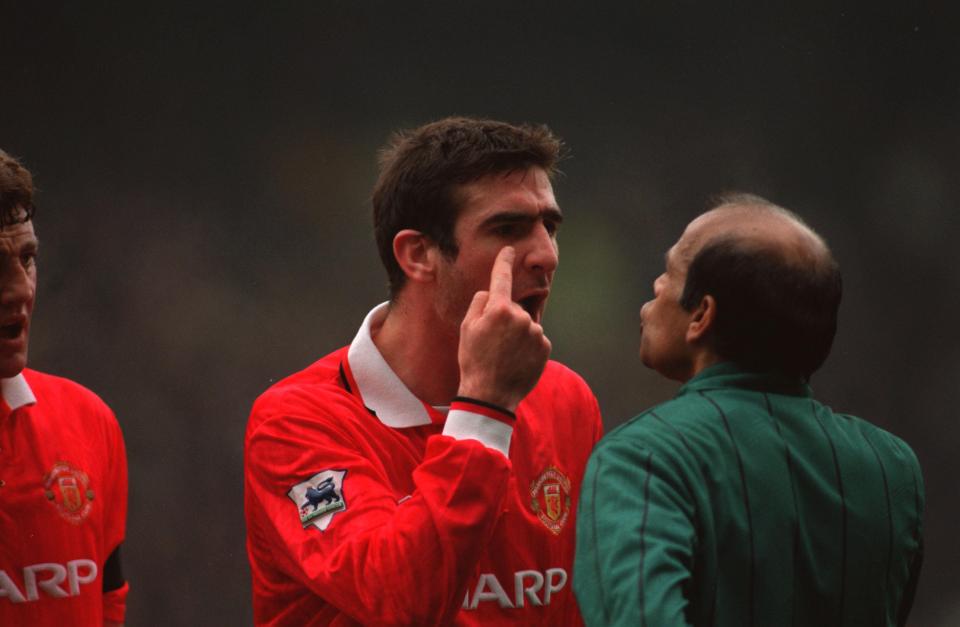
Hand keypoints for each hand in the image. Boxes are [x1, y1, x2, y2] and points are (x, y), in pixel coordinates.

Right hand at [456, 246, 551, 410]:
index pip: (502, 277)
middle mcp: (521, 317)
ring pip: (525, 324)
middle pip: (513, 308)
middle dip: (504, 318)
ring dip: (516, 334)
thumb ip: (480, 303)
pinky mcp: (545, 347)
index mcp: (499, 309)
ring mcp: (536, 332)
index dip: (504, 261)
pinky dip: (527, 346)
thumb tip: (492, 293)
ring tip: (503, 355)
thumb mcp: (466, 329)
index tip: (509, 250)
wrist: (491, 394)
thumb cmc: (473, 360)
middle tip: (491, 342)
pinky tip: (515, 361)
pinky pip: (535, 339)